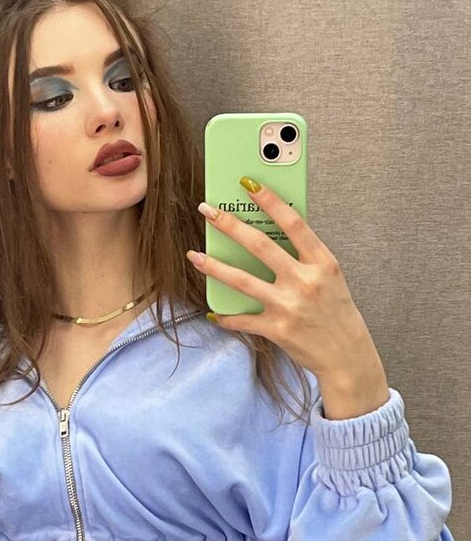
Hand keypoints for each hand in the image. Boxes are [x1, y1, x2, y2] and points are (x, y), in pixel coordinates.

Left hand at [187, 177, 381, 380]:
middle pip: (260, 245)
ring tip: (194, 255)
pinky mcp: (276, 330)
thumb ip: (306, 257)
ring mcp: (289, 306)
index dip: (269, 201)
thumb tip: (273, 235)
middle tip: (207, 211)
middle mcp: (305, 281)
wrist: (346, 355)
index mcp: (323, 262)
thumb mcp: (330, 278)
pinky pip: (242, 320)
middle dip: (229, 225)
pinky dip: (225, 316)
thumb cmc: (337, 313)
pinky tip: (212, 311)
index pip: (293, 223)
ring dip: (213, 266)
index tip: (248, 184)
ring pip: (242, 280)